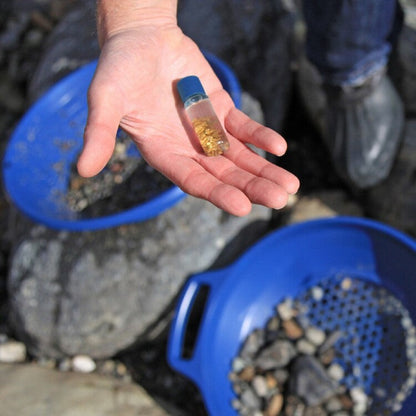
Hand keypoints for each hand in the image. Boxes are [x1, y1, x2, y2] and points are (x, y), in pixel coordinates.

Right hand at [77, 24, 298, 215]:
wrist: (142, 36)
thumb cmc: (119, 66)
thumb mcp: (105, 98)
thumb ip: (97, 133)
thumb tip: (82, 171)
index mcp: (162, 153)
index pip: (192, 180)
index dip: (216, 194)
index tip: (241, 207)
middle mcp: (187, 148)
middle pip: (223, 175)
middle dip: (251, 187)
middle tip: (279, 200)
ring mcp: (207, 131)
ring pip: (239, 157)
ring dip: (263, 170)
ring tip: (289, 185)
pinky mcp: (220, 111)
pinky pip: (244, 127)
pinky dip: (261, 135)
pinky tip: (279, 147)